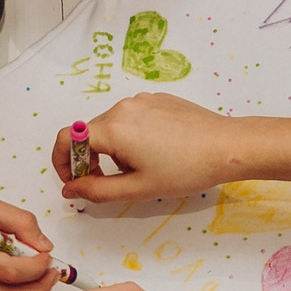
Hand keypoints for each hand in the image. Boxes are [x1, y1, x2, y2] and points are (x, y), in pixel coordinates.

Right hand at [54, 93, 239, 205]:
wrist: (227, 148)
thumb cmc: (185, 169)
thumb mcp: (137, 189)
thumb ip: (96, 191)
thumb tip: (70, 189)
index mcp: (113, 128)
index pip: (67, 138)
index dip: (62, 162)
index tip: (73, 181)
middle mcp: (123, 107)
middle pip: (90, 133)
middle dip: (91, 160)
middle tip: (109, 183)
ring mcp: (142, 100)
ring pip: (112, 126)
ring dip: (114, 150)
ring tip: (141, 169)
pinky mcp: (159, 99)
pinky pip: (133, 118)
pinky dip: (132, 137)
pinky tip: (157, 153)